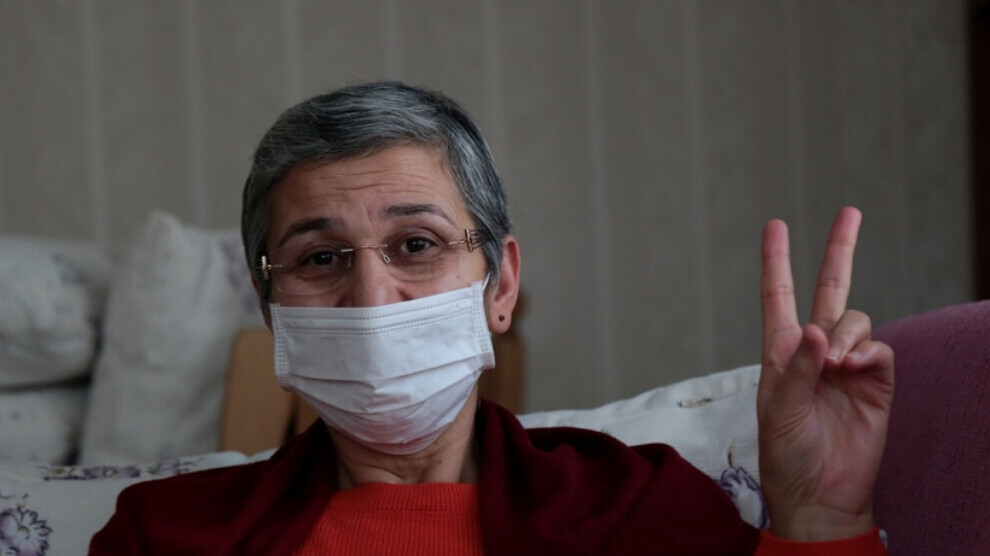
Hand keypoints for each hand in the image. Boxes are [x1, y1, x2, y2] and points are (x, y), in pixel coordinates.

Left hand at [757, 207, 894, 540]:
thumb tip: (816, 328)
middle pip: (830, 289)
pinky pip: (880, 349)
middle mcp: (815, 350)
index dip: (776, 260)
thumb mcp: (777, 409)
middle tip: (850, 212)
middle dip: (839, 250)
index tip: (775, 225)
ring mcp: (848, 365)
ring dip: (846, 331)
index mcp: (781, 351)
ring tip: (834, 363)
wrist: (820, 494)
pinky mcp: (876, 383)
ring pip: (856, 319)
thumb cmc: (786, 453)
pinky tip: (852, 368)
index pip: (778, 295)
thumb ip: (795, 367)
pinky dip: (868, 351)